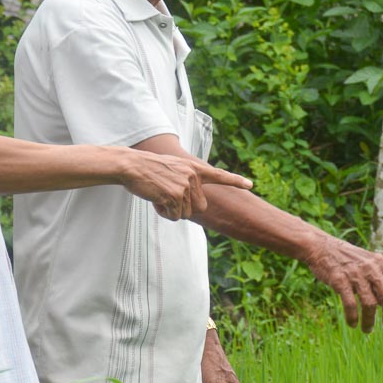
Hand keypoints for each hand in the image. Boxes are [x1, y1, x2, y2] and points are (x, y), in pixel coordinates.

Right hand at [120, 149, 251, 220]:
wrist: (132, 166)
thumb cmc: (150, 169)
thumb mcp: (174, 168)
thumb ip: (188, 180)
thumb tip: (197, 204)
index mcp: (194, 168)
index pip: (219, 175)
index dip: (235, 180)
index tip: (250, 185)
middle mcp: (193, 176)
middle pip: (199, 207)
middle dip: (185, 209)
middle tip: (168, 198)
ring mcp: (185, 186)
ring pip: (185, 214)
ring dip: (172, 210)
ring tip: (159, 195)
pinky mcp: (174, 196)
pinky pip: (174, 216)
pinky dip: (164, 213)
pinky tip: (156, 200)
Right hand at [304, 235, 382, 331]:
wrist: (321, 247)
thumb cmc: (347, 258)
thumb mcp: (368, 261)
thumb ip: (380, 278)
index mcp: (380, 263)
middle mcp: (371, 268)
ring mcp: (356, 274)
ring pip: (370, 304)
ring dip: (370, 321)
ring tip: (368, 330)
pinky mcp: (340, 281)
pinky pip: (350, 304)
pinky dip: (353, 317)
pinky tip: (353, 324)